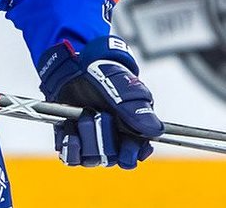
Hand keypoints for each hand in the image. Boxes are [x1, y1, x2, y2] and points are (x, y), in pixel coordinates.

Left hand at [37, 36, 163, 168]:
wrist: (78, 65)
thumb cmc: (106, 76)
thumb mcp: (122, 87)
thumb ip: (137, 108)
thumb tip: (155, 130)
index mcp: (129, 132)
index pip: (133, 157)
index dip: (129, 154)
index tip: (125, 143)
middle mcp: (110, 141)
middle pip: (110, 158)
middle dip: (103, 137)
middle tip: (98, 114)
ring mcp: (90, 141)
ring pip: (91, 159)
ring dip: (86, 138)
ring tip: (83, 116)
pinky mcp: (71, 139)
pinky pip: (70, 158)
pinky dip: (70, 147)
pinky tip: (70, 131)